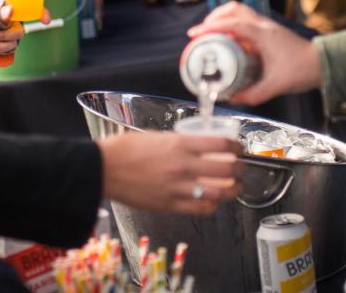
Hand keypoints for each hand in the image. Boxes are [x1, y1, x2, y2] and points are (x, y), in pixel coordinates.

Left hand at [0, 0, 51, 54]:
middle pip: (36, 13)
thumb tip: (11, 10)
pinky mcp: (11, 40)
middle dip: (43, 15)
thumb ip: (1, 11)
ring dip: (4, 36)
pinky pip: (12, 45)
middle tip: (46, 20)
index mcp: (12, 3)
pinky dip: (2, 47)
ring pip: (19, 33)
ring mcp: (16, 28)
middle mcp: (18, 14)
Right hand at [98, 131, 243, 215]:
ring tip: (234, 188)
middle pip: (227, 169)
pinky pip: (200, 210)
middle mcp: (184, 166)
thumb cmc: (124, 150)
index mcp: (180, 144)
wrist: (104, 169)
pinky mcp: (170, 205)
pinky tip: (213, 202)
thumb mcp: (156, 135)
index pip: (221, 144)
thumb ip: (178, 142)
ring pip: (218, 193)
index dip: (236, 146)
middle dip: (240, 169)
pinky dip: (211, 206)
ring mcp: (178, 188)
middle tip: (242, 168)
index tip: (239, 148)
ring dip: (232, 191)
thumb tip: (193, 145)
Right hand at [186, 2, 321, 105]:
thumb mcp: (275, 86)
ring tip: (211, 34)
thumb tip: (232, 98)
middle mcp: (264, 25)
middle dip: (214, 16)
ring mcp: (267, 26)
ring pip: (240, 12)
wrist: (322, 64)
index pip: (232, 24)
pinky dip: (233, 26)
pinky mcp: (269, 32)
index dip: (211, 27)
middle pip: (234, 9)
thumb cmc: (302, 70)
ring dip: (223, 19)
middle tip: (202, 31)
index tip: (195, 33)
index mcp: (263, 34)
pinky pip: (246, 22)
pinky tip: (229, 41)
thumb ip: (253, 94)